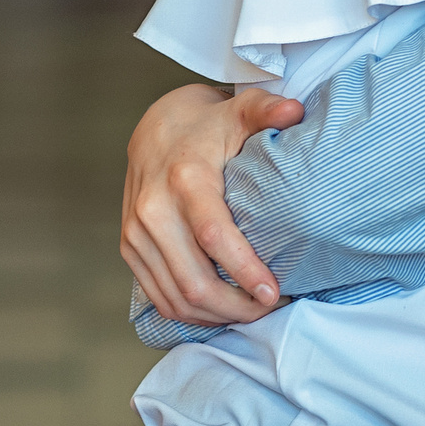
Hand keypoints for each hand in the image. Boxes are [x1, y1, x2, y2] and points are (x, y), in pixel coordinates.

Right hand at [120, 84, 303, 325]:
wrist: (157, 128)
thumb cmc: (210, 125)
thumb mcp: (241, 110)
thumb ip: (267, 110)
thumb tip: (295, 111)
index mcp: (184, 180)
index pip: (214, 236)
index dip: (245, 271)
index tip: (275, 292)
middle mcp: (153, 210)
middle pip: (194, 280)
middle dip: (237, 306)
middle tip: (273, 307)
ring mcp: (136, 233)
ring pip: (176, 297)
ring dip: (217, 315)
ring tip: (253, 312)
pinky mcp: (129, 248)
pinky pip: (160, 296)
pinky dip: (192, 312)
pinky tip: (223, 310)